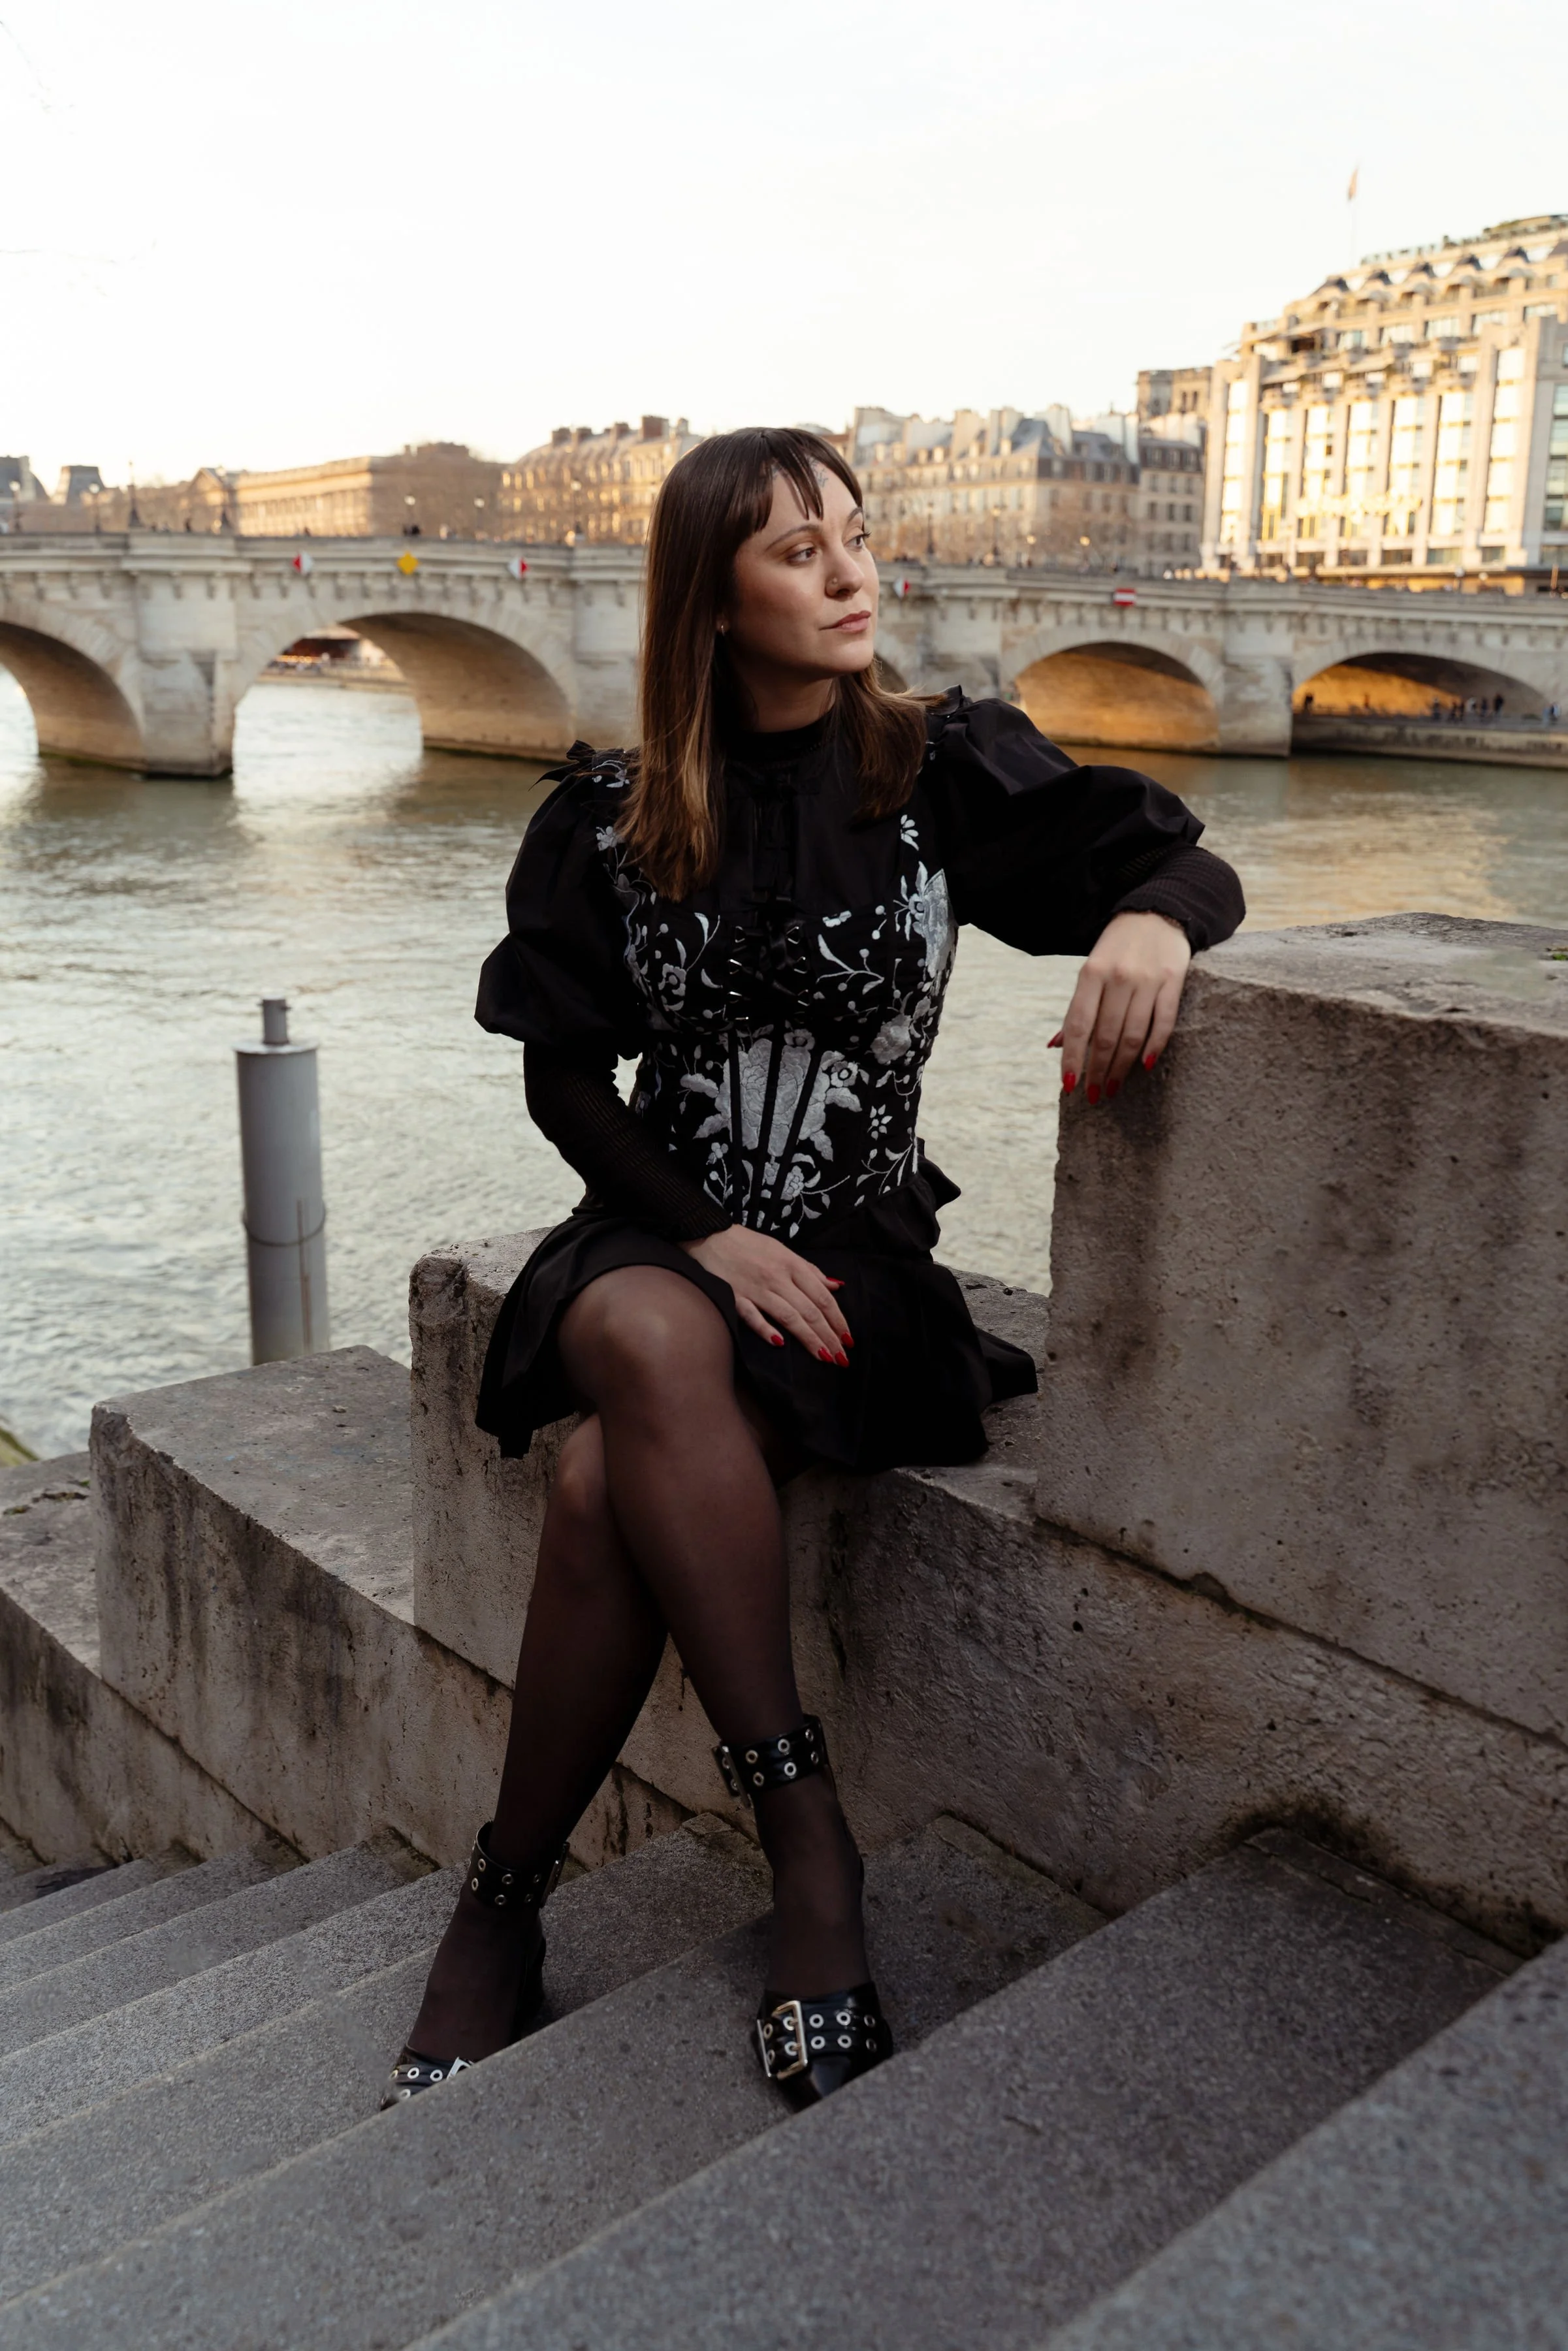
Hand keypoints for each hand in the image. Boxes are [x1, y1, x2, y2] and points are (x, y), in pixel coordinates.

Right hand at [682, 1225, 851, 1363]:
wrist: (711, 1235)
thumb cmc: (750, 1245)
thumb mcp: (783, 1250)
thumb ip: (810, 1270)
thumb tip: (836, 1286)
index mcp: (792, 1265)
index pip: (822, 1297)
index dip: (838, 1320)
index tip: (848, 1339)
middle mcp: (777, 1278)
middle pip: (810, 1311)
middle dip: (829, 1336)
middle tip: (842, 1358)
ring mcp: (756, 1289)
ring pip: (789, 1316)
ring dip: (809, 1339)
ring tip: (824, 1356)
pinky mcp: (734, 1297)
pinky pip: (752, 1316)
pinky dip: (766, 1329)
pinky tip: (779, 1343)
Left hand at [1050, 911, 1191, 1103]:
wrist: (1158, 911)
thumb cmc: (1118, 949)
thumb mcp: (1092, 970)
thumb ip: (1078, 1009)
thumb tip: (1054, 1046)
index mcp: (1091, 973)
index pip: (1078, 1025)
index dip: (1072, 1058)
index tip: (1068, 1086)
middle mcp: (1118, 977)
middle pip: (1105, 1035)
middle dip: (1097, 1070)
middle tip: (1093, 1095)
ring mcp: (1147, 979)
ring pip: (1132, 1033)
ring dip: (1121, 1066)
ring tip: (1114, 1087)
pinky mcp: (1173, 980)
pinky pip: (1164, 1021)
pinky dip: (1154, 1045)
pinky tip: (1145, 1065)